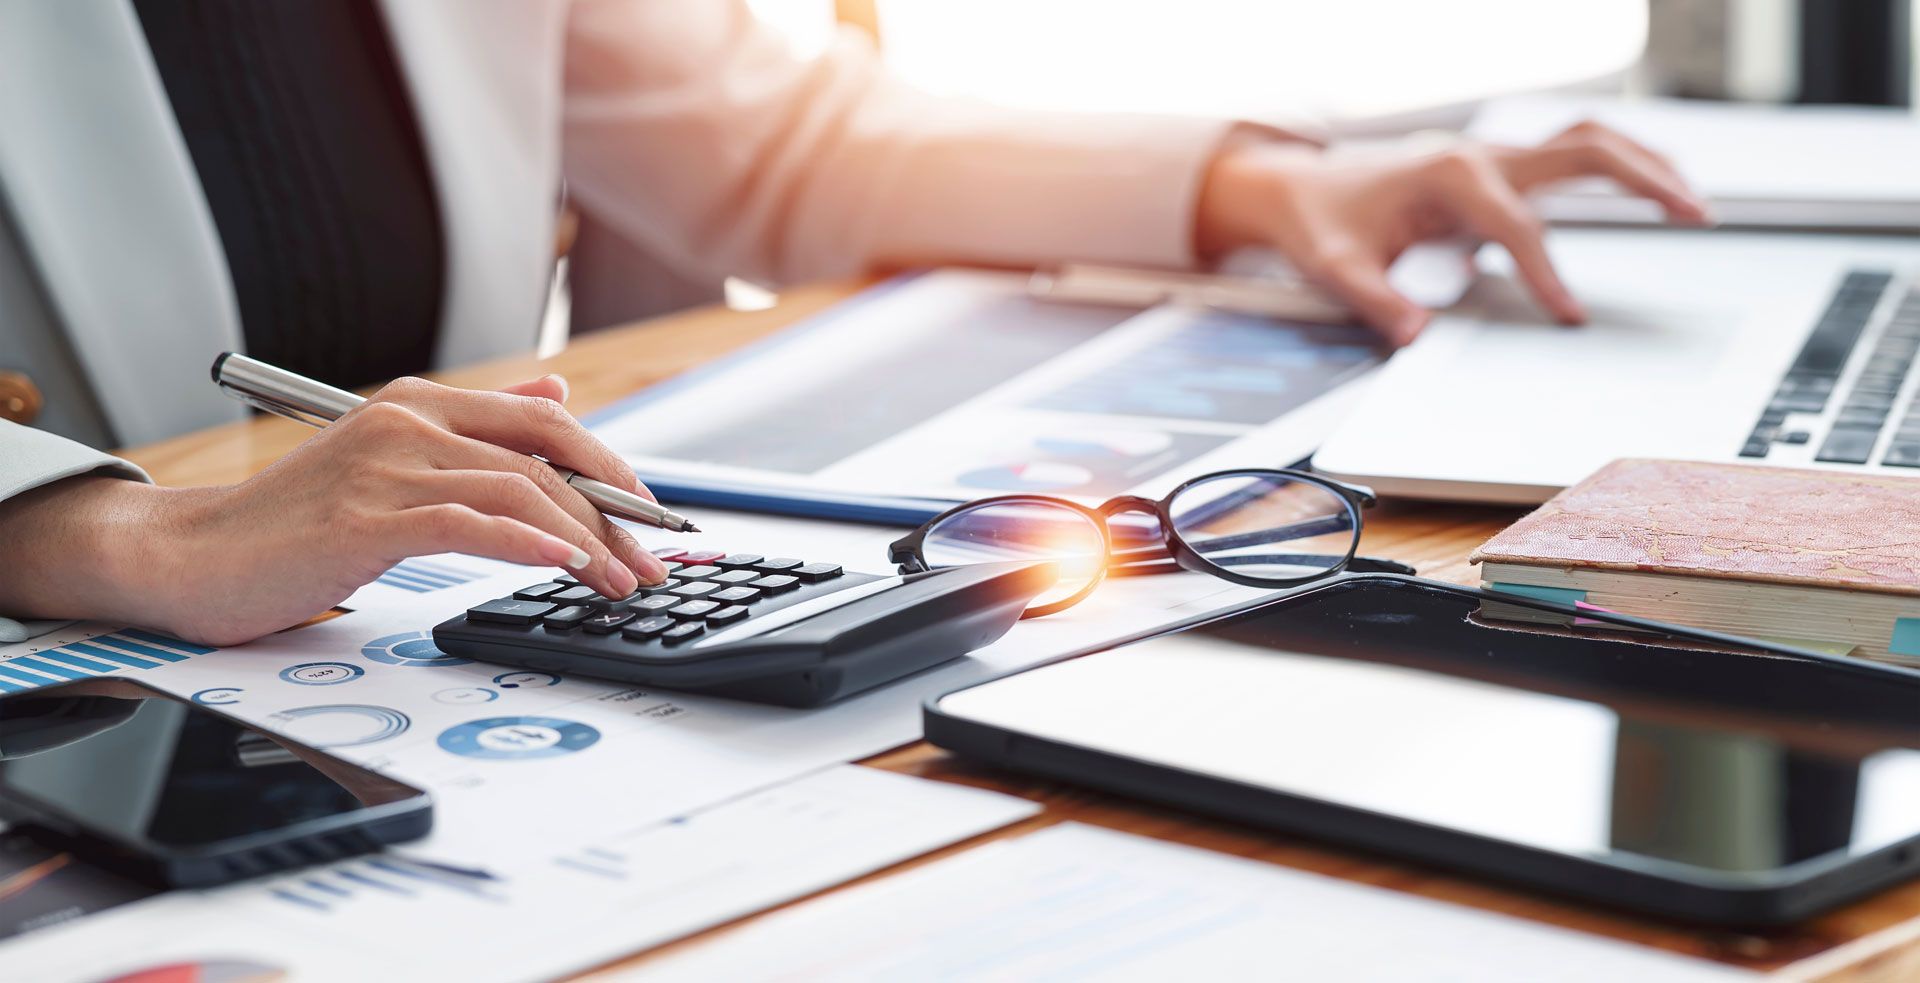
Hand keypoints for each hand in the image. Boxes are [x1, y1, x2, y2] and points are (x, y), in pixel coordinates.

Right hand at [0, 375, 670, 645]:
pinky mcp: (364, 518)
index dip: (610, 466)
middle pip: (545, 456)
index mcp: (419, 407)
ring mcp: (385, 467)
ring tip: (620, 582)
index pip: (545, 421)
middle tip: (652, 561)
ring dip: (585, 541)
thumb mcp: (393, 464)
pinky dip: (526, 544)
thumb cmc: (291, 526)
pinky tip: (564, 566)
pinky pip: (468, 523)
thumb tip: (559, 390)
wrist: (189, 559)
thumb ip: (478, 430)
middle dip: (613, 512)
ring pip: (518, 492)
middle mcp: (407, 424)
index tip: (651, 516)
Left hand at [1194, 121, 1711, 344]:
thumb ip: (1376, 301)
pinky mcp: (1497, 168)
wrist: (1300, 187)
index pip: (1518, 225)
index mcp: (1447, 174)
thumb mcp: (1335, 268)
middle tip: (1696, 215)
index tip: (1571, 316)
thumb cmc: (1320, 223)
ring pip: (1586, 142)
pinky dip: (1617, 167)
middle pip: (1581, 151)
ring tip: (1693, 203)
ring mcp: (1493, 156)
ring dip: (1643, 163)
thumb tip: (1417, 337)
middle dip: (1641, 180)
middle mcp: (1480, 154)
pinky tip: (1651, 190)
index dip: (1548, 271)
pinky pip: (1570, 157)